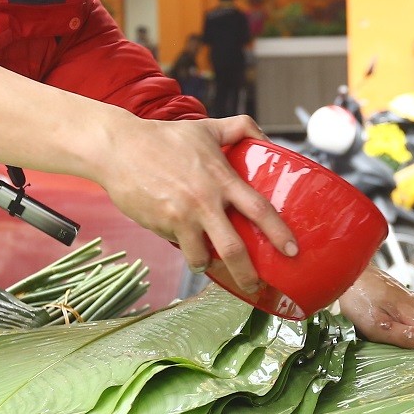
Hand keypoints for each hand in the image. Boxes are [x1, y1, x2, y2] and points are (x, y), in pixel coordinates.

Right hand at [91, 114, 295, 295]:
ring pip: (203, 257)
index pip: (259, 209)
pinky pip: (180, 248)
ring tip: (212, 263)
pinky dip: (186, 250)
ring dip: (209, 264)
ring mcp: (182, 216)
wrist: (120, 148)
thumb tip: (265, 137)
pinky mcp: (162, 225)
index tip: (292, 250)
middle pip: (235, 249)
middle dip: (248, 275)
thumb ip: (240, 128)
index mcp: (222, 179)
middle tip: (255, 286)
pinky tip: (185, 243)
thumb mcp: (206, 127)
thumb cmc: (164, 138)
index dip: (279, 233)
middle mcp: (205, 201)